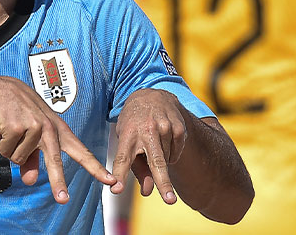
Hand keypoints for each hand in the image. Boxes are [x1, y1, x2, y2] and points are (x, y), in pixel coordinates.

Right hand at [0, 76, 115, 203]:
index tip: (110, 181)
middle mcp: (50, 128)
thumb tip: (30, 182)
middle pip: (55, 160)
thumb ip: (32, 161)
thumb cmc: (21, 113)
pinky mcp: (18, 127)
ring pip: (20, 159)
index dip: (96, 168)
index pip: (81, 152)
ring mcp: (35, 127)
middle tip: (63, 200)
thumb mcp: (32, 136)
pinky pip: (8, 151)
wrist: (3, 89)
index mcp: (60, 130)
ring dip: (11, 149)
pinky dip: (2, 143)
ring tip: (12, 130)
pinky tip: (5, 127)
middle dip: (58, 182)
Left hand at [110, 88, 187, 203]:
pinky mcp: (179, 128)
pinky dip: (170, 155)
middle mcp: (147, 130)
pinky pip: (176, 154)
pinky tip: (163, 140)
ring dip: (160, 162)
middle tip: (169, 200)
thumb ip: (136, 167)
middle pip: (155, 162)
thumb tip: (147, 192)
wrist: (152, 96)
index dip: (119, 175)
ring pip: (166, 162)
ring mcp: (165, 128)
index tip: (116, 189)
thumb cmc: (134, 124)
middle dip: (162, 182)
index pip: (122, 158)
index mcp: (128, 134)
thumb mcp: (127, 140)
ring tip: (152, 144)